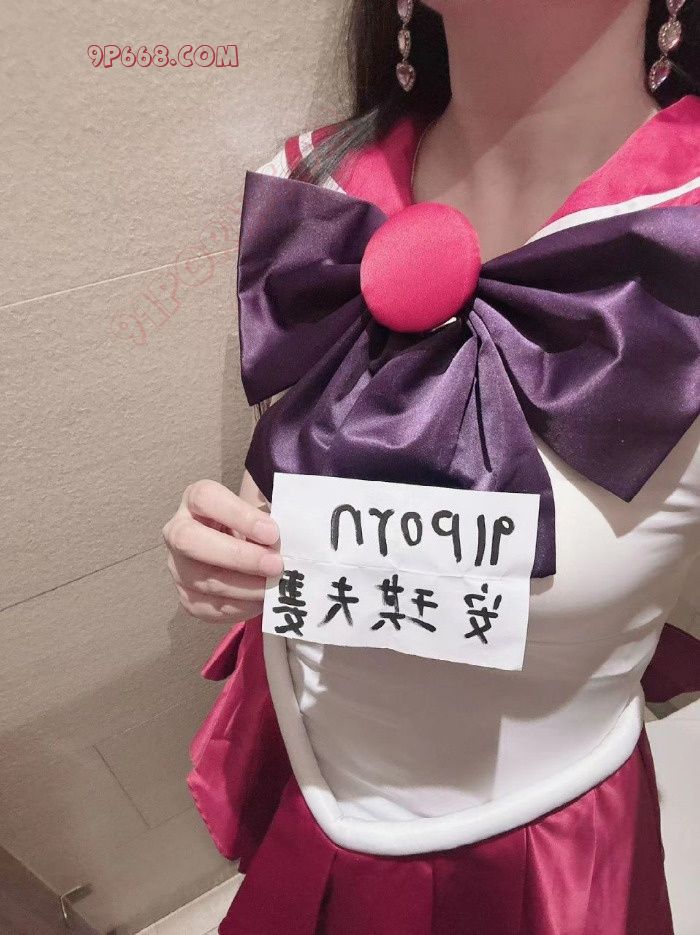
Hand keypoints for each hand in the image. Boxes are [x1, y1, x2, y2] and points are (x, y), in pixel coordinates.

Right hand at [162, 478, 282, 622]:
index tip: (272, 533)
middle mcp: (177, 530)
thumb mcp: (261, 510)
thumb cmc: (255, 524)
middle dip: (238, 556)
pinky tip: (262, 601)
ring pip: (204, 580)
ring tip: (276, 585)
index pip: (206, 498)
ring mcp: (178, 567)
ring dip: (246, 587)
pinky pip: (209, 608)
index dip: (239, 516)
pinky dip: (240, 607)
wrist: (243, 548)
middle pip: (191, 541)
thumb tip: (293, 536)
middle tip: (276, 565)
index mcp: (195, 499)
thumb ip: (271, 515)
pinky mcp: (187, 597)